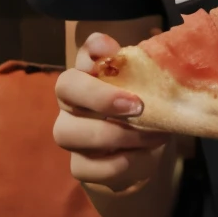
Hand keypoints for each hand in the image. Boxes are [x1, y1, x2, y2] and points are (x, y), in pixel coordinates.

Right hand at [53, 34, 172, 198]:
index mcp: (89, 75)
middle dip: (100, 96)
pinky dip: (119, 162)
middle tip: (139, 106)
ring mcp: (70, 134)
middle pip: (65, 89)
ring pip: (70, 132)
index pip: (83, 51)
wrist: (143, 154)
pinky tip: (142, 156)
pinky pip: (88, 166)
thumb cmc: (142, 111)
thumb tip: (130, 50)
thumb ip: (138, 66)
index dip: (92, 50)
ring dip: (116, 134)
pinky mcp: (79, 165)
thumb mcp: (147, 88)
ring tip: (152, 135)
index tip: (112, 50)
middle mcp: (71, 102)